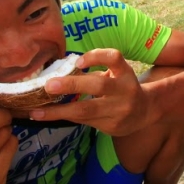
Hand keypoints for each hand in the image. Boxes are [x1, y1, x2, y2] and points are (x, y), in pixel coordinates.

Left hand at [29, 49, 150, 135]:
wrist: (145, 111)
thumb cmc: (123, 87)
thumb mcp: (117, 74)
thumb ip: (96, 71)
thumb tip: (60, 70)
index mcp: (125, 72)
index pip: (114, 58)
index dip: (96, 56)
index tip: (79, 60)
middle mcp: (125, 90)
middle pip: (99, 85)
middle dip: (72, 85)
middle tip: (48, 85)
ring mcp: (119, 110)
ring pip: (87, 111)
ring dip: (59, 111)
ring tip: (37, 112)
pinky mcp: (112, 127)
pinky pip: (84, 122)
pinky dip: (66, 117)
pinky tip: (49, 116)